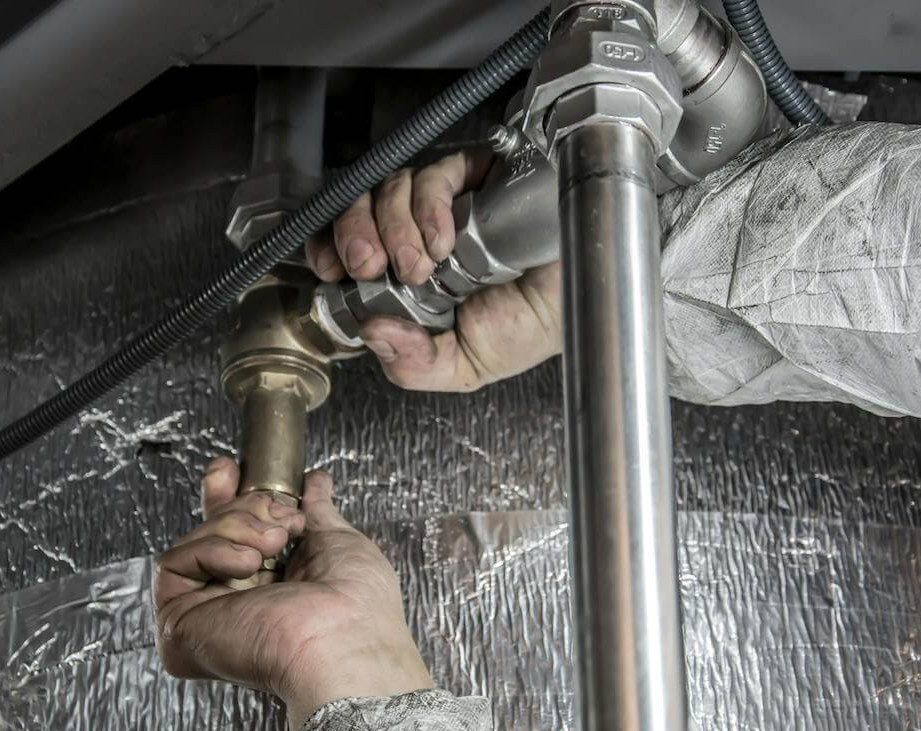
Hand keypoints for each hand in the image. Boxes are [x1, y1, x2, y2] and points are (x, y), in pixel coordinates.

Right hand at [153, 458, 431, 730]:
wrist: (344, 639)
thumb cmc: (356, 606)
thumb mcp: (338, 541)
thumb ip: (317, 512)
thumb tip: (315, 482)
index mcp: (271, 589)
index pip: (233, 536)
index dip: (228, 497)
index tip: (232, 469)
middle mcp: (235, 604)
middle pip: (211, 531)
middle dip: (242, 506)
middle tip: (278, 518)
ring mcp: (205, 615)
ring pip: (195, 541)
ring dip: (238, 527)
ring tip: (273, 547)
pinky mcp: (179, 625)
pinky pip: (174, 563)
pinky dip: (212, 550)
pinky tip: (247, 564)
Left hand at [306, 150, 562, 391]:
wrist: (589, 299)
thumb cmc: (536, 325)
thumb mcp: (464, 365)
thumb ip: (415, 364)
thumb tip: (373, 334)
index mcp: (408, 275)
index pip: (351, 246)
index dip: (331, 247)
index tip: (331, 269)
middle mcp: (420, 234)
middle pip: (360, 207)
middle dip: (353, 234)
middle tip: (369, 265)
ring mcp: (446, 204)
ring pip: (391, 187)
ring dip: (394, 226)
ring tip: (421, 265)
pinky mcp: (476, 177)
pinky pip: (435, 174)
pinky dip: (430, 207)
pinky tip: (445, 239)